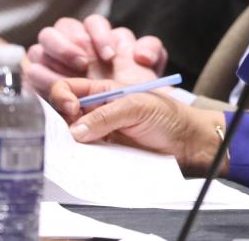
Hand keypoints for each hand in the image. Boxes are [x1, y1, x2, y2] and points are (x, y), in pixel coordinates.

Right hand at [26, 14, 167, 97]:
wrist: (127, 119)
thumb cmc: (134, 89)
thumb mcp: (150, 69)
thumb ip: (151, 50)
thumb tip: (140, 54)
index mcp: (98, 36)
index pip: (93, 23)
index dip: (99, 35)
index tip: (110, 56)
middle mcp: (74, 46)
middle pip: (61, 28)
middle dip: (71, 43)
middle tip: (83, 63)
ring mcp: (55, 62)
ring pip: (42, 46)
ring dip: (53, 58)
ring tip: (68, 76)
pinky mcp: (43, 83)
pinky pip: (32, 72)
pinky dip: (40, 77)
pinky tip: (53, 88)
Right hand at [50, 78, 226, 175]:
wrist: (187, 143)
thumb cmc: (168, 116)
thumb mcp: (137, 107)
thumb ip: (106, 116)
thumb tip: (75, 131)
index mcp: (103, 92)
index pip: (69, 88)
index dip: (62, 96)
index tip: (70, 109)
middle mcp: (97, 112)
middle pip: (63, 114)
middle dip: (62, 122)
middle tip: (74, 133)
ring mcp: (99, 134)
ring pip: (70, 137)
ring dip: (69, 143)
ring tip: (80, 148)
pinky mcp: (104, 154)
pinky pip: (83, 156)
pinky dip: (79, 158)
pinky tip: (85, 160)